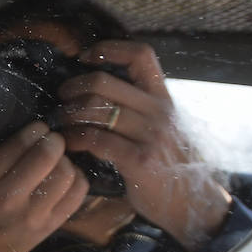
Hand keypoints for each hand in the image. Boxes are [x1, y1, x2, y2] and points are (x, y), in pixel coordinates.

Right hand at [0, 122, 89, 251]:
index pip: (20, 144)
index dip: (35, 129)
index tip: (38, 126)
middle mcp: (6, 198)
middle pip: (46, 156)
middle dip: (54, 140)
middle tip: (52, 137)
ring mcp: (31, 215)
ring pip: (66, 174)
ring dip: (66, 159)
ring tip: (58, 157)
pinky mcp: (50, 225)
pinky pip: (78, 193)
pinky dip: (77, 178)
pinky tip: (66, 174)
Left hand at [57, 40, 231, 249]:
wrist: (191, 203)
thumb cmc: (168, 163)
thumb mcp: (162, 126)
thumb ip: (139, 106)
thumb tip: (99, 88)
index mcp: (164, 98)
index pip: (141, 55)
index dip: (110, 48)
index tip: (85, 57)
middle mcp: (159, 111)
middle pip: (103, 82)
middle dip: (73, 87)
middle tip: (61, 98)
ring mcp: (151, 135)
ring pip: (95, 109)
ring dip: (68, 114)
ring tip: (59, 122)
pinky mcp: (140, 160)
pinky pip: (96, 139)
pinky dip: (75, 139)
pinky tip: (69, 144)